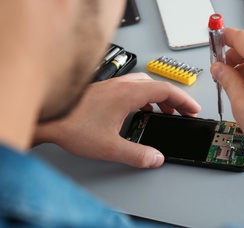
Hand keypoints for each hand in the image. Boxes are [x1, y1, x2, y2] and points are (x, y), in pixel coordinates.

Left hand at [34, 73, 200, 167]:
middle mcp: (123, 85)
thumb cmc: (73, 125)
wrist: (50, 116)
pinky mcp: (107, 90)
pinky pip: (134, 88)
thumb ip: (136, 154)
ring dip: (160, 97)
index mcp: (128, 94)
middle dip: (174, 100)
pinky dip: (146, 97)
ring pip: (146, 85)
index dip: (184, 100)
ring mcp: (114, 85)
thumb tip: (155, 158)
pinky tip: (141, 109)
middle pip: (158, 86)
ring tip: (165, 111)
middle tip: (183, 112)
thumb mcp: (109, 147)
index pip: (165, 90)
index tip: (193, 109)